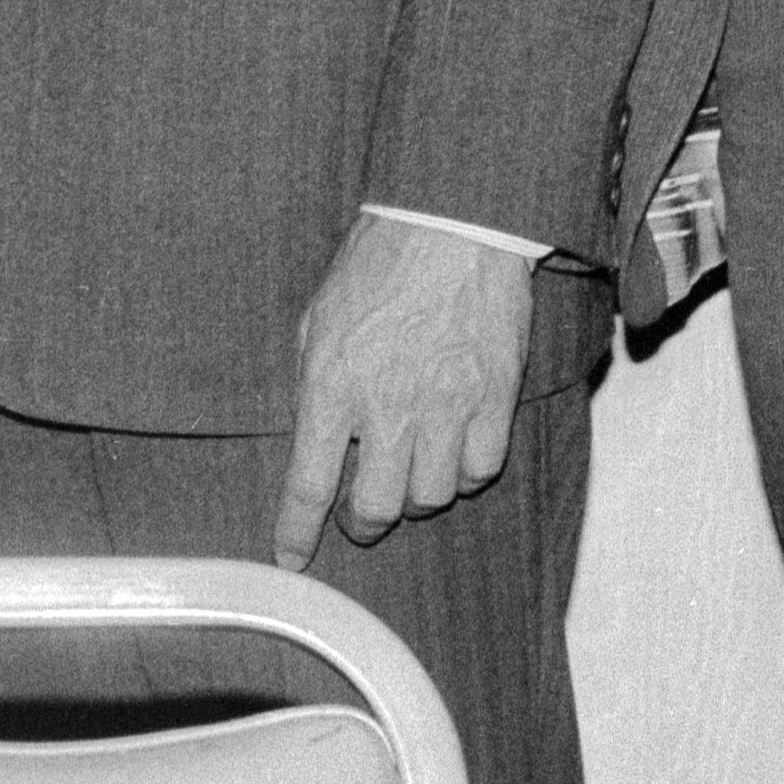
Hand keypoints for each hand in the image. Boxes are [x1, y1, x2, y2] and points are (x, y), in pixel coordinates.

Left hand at [272, 213, 534, 569]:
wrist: (451, 224)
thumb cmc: (377, 264)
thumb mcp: (318, 317)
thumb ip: (313, 380)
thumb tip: (311, 437)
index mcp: (331, 383)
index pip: (308, 483)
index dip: (296, 532)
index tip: (289, 560)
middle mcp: (388, 404)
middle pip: (376, 507)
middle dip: (361, 525)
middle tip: (358, 515)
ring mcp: (446, 404)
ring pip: (432, 495)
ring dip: (414, 495)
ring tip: (406, 471)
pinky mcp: (494, 397)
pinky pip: (482, 468)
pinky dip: (465, 473)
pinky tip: (452, 452)